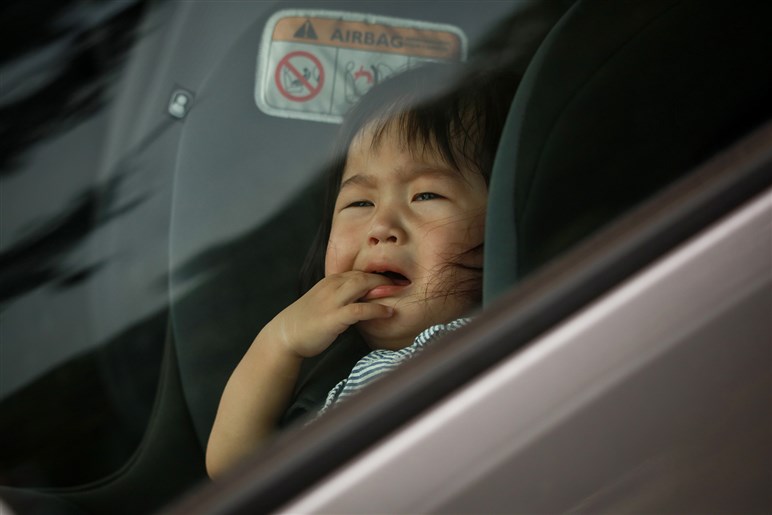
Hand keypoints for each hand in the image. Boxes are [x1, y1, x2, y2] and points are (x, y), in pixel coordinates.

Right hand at [264, 271, 393, 357]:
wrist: (285, 335)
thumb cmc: (306, 321)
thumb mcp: (324, 302)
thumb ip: (342, 297)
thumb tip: (363, 298)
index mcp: (330, 281)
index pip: (358, 272)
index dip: (377, 274)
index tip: (394, 279)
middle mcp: (332, 287)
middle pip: (363, 275)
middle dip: (384, 277)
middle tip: (403, 282)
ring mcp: (332, 301)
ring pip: (362, 286)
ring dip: (383, 288)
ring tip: (400, 292)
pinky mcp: (334, 318)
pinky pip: (360, 309)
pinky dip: (377, 309)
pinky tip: (389, 312)